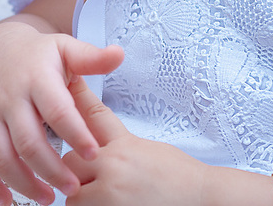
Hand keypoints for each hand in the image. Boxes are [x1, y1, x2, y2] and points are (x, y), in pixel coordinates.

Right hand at [0, 18, 123, 204]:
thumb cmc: (38, 54)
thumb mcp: (66, 47)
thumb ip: (92, 57)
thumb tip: (119, 54)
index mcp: (36, 78)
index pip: (57, 110)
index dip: (76, 133)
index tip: (93, 153)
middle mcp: (10, 98)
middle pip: (28, 141)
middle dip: (52, 170)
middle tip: (74, 187)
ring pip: (2, 156)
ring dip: (23, 183)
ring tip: (48, 198)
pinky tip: (7, 201)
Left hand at [61, 77, 208, 205]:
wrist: (204, 200)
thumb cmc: (184, 181)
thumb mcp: (152, 151)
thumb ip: (123, 148)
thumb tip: (106, 152)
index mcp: (125, 145)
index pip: (94, 115)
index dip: (78, 96)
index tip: (68, 80)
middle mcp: (114, 166)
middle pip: (70, 160)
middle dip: (76, 171)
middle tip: (92, 182)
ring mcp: (109, 193)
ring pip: (72, 195)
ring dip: (82, 199)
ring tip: (105, 201)